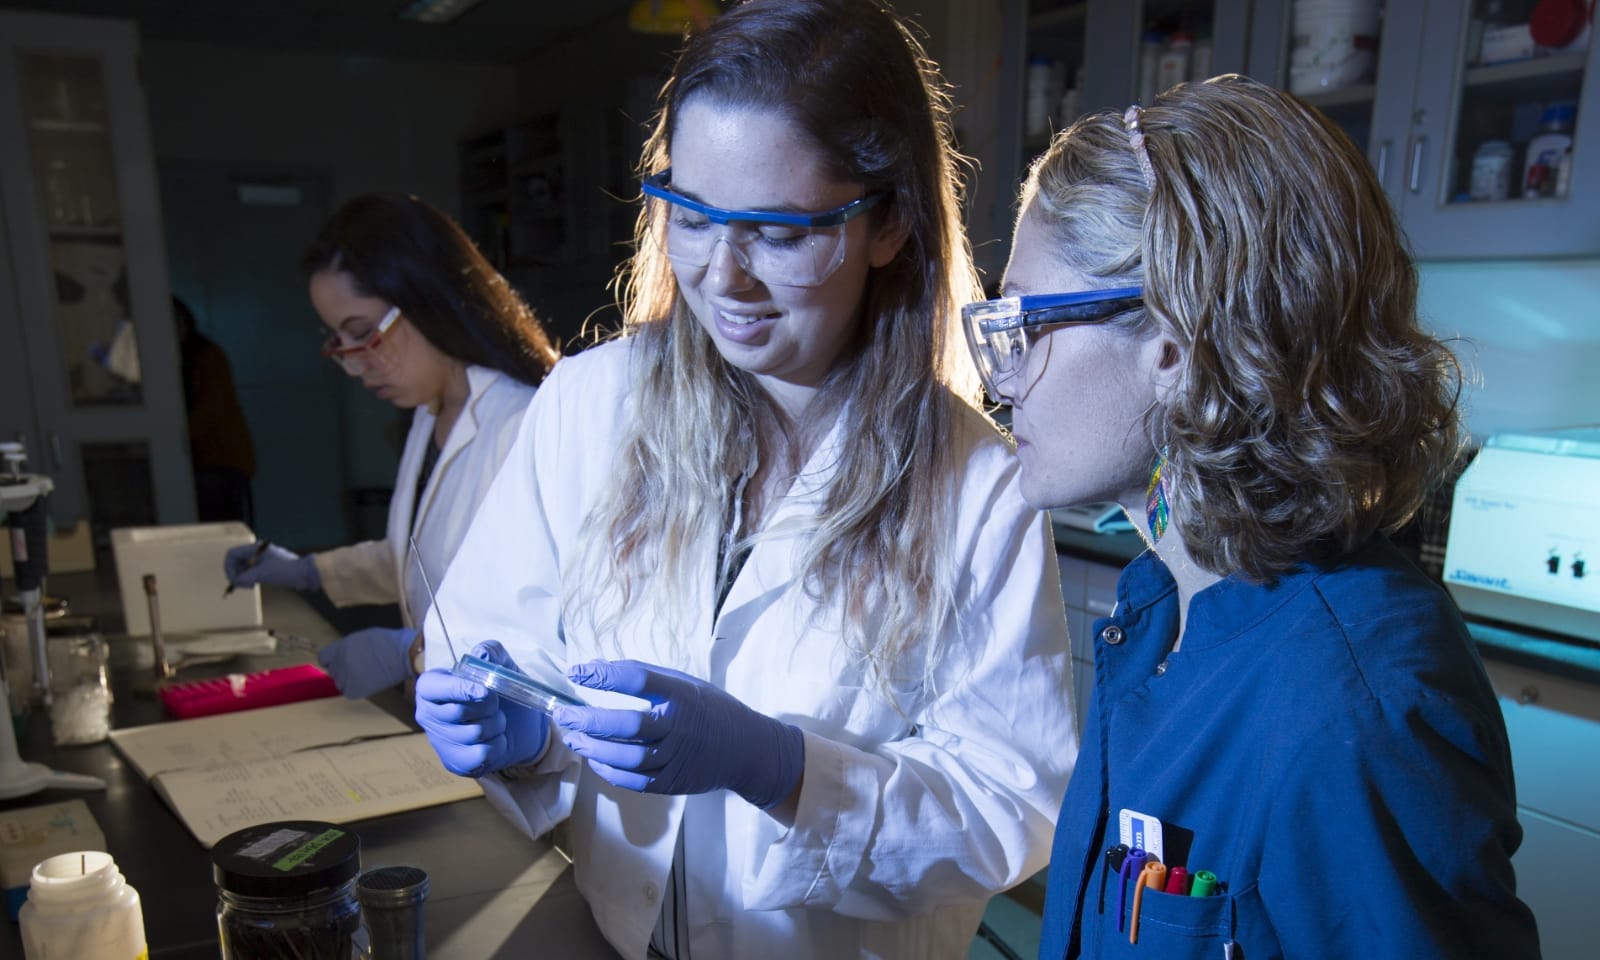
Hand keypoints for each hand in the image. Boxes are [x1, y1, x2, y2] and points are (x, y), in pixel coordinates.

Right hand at [224, 543, 320, 591]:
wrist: (304, 573)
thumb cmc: (285, 570)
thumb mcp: (261, 574)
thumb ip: (245, 578)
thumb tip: (236, 582)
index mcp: (255, 548)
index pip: (232, 554)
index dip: (229, 567)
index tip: (234, 579)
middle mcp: (258, 551)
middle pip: (237, 561)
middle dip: (236, 573)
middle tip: (241, 584)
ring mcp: (263, 559)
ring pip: (244, 567)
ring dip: (242, 577)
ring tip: (249, 585)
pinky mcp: (268, 567)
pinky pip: (252, 571)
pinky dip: (249, 578)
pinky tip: (254, 584)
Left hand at [317, 626, 415, 698]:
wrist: (403, 655)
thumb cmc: (387, 642)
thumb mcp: (361, 638)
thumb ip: (347, 647)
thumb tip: (341, 656)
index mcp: (340, 647)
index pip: (323, 658)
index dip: (332, 659)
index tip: (340, 660)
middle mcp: (340, 663)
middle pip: (332, 671)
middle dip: (343, 669)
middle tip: (359, 666)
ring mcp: (346, 677)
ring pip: (340, 683)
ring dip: (349, 680)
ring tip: (366, 674)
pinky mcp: (354, 690)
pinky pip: (348, 692)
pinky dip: (356, 689)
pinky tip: (368, 682)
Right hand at [415, 641, 549, 776]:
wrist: (519, 725)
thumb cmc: (501, 691)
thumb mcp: (501, 665)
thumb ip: (491, 652)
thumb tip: (481, 654)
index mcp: (432, 687)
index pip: (432, 688)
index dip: (459, 689)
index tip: (484, 691)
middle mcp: (428, 715)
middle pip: (458, 712)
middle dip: (487, 706)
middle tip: (496, 703)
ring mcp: (439, 741)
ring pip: (473, 733)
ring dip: (496, 725)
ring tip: (497, 720)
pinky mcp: (455, 762)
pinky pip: (481, 754)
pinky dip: (498, 745)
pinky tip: (495, 739)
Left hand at [556, 660, 804, 808]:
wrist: (747, 750)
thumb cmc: (710, 709)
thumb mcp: (684, 683)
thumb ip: (642, 675)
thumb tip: (594, 667)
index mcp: (682, 695)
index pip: (638, 680)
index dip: (604, 675)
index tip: (575, 670)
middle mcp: (678, 727)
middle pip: (626, 725)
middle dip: (589, 720)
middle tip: (562, 714)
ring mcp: (675, 758)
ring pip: (625, 757)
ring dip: (593, 748)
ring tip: (572, 738)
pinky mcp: (672, 783)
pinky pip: (633, 781)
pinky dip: (609, 771)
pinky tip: (594, 760)